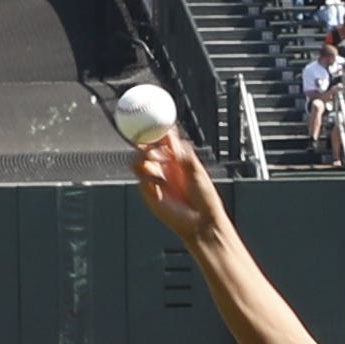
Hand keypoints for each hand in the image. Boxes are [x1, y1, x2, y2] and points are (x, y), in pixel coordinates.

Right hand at [126, 125, 229, 246]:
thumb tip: (171, 134)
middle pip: (147, 146)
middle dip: (145, 140)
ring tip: (154, 159)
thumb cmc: (204, 198)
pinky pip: (141, 178)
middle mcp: (165, 166)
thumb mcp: (196, 169)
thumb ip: (182, 153)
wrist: (200, 221)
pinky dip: (147, 175)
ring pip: (140, 160)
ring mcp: (156, 178)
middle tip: (148, 138)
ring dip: (144, 156)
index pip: (163, 138)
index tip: (154, 122)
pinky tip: (158, 181)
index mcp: (177, 158)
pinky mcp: (149, 191)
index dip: (157, 129)